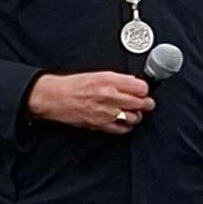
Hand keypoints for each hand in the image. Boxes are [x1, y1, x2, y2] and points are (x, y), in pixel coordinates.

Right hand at [28, 68, 154, 136]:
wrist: (55, 97)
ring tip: (134, 112)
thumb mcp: (99, 74)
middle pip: (141, 103)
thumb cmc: (74, 85)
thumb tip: (134, 82)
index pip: (141, 87)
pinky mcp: (100, 125)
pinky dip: (126, 127)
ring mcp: (105, 112)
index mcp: (110, 81)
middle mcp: (109, 96)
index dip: (145, 90)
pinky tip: (124, 122)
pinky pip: (121, 129)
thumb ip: (119, 79)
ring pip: (134, 117)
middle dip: (147, 103)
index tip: (144, 91)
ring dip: (137, 115)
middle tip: (147, 103)